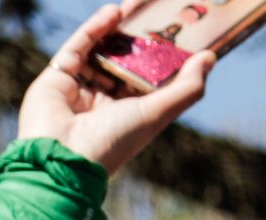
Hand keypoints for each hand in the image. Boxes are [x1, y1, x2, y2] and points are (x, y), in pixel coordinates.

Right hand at [18, 5, 214, 174]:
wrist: (62, 158)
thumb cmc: (114, 141)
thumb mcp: (157, 113)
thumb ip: (186, 87)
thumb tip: (210, 58)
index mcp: (126, 111)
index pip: (146, 74)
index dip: (161, 51)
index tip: (178, 29)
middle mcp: (101, 98)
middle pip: (123, 57)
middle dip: (138, 33)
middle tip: (156, 9)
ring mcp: (77, 87)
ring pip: (100, 49)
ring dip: (118, 26)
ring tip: (136, 5)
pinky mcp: (55, 78)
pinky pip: (77, 47)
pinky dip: (95, 28)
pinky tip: (114, 12)